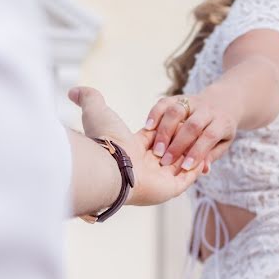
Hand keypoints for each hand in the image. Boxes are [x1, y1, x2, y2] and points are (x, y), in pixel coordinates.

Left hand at [69, 86, 202, 205]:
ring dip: (193, 152)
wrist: (111, 166)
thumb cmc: (105, 140)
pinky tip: (206, 156)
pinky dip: (198, 167)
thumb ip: (89, 98)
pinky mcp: (171, 188)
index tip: (180, 116)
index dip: (168, 127)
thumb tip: (72, 90)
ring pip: (182, 164)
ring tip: (206, 138)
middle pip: (171, 150)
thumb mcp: (97, 111)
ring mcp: (160, 178)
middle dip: (183, 139)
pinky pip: (189, 178)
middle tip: (197, 125)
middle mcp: (146, 165)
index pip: (157, 137)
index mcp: (134, 149)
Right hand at [144, 90, 236, 172]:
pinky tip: (148, 128)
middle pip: (192, 124)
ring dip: (164, 130)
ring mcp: (192, 101)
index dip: (197, 152)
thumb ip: (211, 155)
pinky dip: (155, 114)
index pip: (210, 136)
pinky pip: (164, 102)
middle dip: (177, 144)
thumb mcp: (222, 143)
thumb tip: (203, 170)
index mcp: (221, 122)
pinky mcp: (178, 97)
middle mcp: (207, 110)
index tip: (185, 167)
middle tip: (165, 161)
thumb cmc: (219, 129)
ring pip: (176, 111)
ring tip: (156, 149)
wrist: (221, 102)